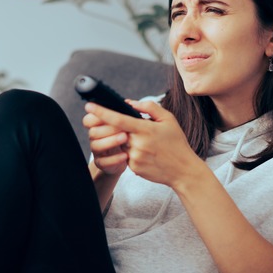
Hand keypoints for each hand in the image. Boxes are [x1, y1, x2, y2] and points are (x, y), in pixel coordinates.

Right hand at [83, 108, 128, 175]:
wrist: (131, 158)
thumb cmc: (129, 136)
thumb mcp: (129, 123)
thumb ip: (127, 112)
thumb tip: (129, 102)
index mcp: (99, 125)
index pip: (89, 119)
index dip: (97, 116)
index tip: (111, 114)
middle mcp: (95, 137)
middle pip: (93, 131)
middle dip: (108, 128)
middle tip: (124, 126)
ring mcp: (97, 151)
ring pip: (96, 146)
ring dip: (111, 141)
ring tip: (125, 138)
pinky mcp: (102, 163)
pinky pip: (104, 162)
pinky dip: (114, 159)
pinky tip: (125, 156)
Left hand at [85, 100, 202, 187]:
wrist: (183, 170)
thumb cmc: (176, 143)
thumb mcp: (168, 119)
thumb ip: (148, 107)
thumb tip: (129, 103)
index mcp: (145, 129)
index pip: (117, 119)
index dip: (101, 112)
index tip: (89, 106)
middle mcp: (137, 143)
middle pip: (117, 132)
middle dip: (119, 128)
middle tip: (134, 129)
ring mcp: (134, 157)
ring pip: (121, 144)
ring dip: (128, 141)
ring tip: (148, 143)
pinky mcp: (134, 168)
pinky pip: (126, 156)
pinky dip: (132, 152)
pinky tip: (147, 153)